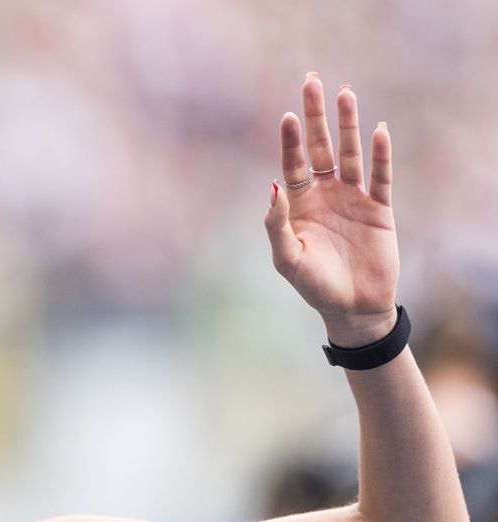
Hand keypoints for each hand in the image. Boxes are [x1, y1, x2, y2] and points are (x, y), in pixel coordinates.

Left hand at [264, 73, 399, 345]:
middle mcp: (325, 193)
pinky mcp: (379, 208)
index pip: (293, 163)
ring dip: (348, 125)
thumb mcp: (287, 258)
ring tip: (345, 93)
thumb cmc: (314, 284)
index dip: (291, 140)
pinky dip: (380, 155)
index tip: (288, 115)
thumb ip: (277, 224)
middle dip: (315, 116)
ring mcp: (353, 198)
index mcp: (300, 203)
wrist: (352, 308)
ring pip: (350, 154)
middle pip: (319, 146)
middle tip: (311, 82)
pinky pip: (380, 177)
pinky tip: (379, 131)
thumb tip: (273, 186)